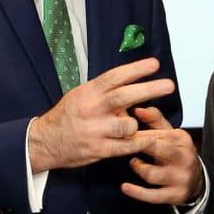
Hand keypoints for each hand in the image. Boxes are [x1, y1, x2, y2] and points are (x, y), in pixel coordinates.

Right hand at [28, 58, 174, 172]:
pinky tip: (148, 139)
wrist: (45, 141)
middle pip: (124, 96)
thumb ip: (104, 92)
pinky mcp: (98, 149)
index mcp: (88, 92)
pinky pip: (126, 146)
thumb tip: (131, 87)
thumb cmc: (67, 116)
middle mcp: (92, 109)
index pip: (115, 77)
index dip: (136, 69)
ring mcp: (95, 130)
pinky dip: (139, 142)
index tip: (154, 64)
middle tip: (169, 85)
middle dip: (149, 89)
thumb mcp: (80, 95)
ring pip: (128, 124)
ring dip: (137, 123)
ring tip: (134, 124)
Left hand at [121, 107, 204, 204]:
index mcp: (182, 140)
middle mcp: (184, 158)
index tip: (121, 132)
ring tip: (133, 162)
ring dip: (138, 168)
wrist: (196, 181)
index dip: (136, 133)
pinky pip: (153, 196)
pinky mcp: (174, 195)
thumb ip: (154, 120)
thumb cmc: (177, 154)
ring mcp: (180, 178)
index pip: (156, 133)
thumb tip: (137, 109)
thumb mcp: (170, 134)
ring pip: (152, 174)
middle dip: (137, 146)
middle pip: (156, 149)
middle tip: (121, 145)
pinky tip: (125, 187)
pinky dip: (137, 192)